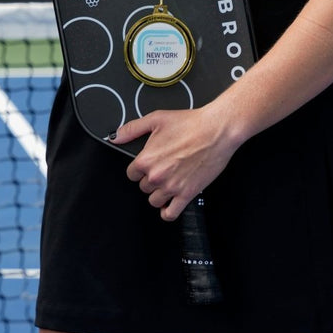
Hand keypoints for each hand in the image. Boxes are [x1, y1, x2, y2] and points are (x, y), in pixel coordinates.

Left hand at [116, 107, 237, 220]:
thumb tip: (115, 137)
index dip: (139, 169)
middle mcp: (157, 176)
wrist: (216, 131)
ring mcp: (171, 187)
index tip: (147, 166)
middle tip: (163, 169)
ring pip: (154, 201)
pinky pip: (170, 213)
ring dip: (159, 194)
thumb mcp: (156, 119)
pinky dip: (167, 212)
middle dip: (150, 180)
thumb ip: (132, 129)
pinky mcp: (187, 194)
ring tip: (167, 183)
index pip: (131, 174)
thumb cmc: (190, 124)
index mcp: (146, 159)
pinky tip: (168, 205)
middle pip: (143, 187)